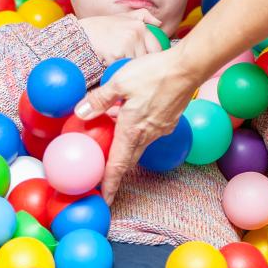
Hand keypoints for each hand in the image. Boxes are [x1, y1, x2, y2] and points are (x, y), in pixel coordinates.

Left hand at [74, 47, 196, 202]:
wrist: (187, 67)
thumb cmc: (153, 73)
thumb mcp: (119, 82)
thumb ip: (99, 99)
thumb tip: (80, 112)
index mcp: (132, 129)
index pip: (118, 164)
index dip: (110, 184)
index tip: (105, 199)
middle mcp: (147, 134)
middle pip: (128, 159)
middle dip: (117, 171)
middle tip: (104, 178)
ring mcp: (161, 129)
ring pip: (139, 145)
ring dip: (127, 147)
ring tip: (114, 140)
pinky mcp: (169, 121)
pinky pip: (149, 132)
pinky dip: (138, 132)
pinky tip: (131, 117)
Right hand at [78, 11, 163, 65]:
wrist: (82, 35)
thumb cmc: (103, 28)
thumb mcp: (123, 17)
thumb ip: (143, 16)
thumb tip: (159, 23)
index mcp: (140, 25)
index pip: (156, 47)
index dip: (153, 57)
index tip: (148, 63)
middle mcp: (136, 33)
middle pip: (147, 58)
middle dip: (139, 63)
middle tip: (131, 64)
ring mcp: (127, 43)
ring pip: (135, 64)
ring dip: (128, 67)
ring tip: (117, 60)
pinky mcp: (117, 55)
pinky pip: (123, 68)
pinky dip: (117, 69)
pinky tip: (110, 62)